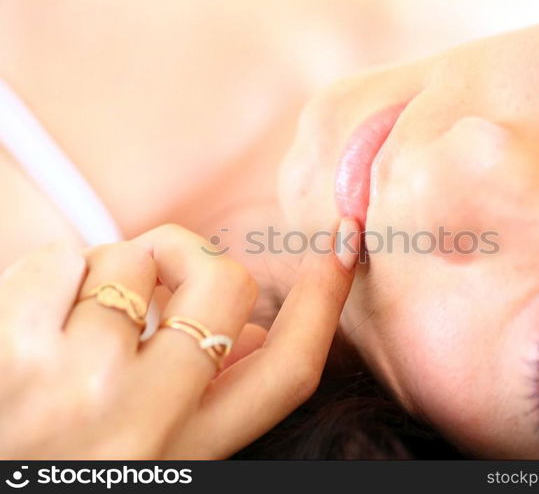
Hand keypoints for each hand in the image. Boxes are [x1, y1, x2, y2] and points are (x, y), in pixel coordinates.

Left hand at [0, 221, 358, 458]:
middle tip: (160, 265)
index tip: (342, 245)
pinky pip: (63, 258)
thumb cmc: (61, 458)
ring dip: (101, 276)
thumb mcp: (154, 451)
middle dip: (195, 255)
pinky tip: (29, 324)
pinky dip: (50, 275)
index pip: (289, 371)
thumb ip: (209, 394)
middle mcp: (147, 425)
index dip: (325, 301)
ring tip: (66, 327)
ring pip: (131, 262)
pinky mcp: (14, 353)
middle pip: (228, 287)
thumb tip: (254, 330)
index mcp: (189, 451)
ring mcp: (80, 388)